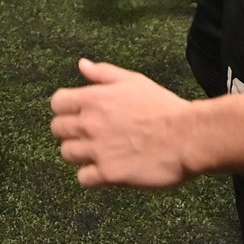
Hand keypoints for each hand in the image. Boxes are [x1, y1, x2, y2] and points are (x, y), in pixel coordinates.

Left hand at [50, 59, 197, 187]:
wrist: (186, 136)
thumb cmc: (163, 107)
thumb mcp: (133, 81)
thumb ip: (104, 73)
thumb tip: (82, 65)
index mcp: (94, 99)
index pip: (57, 103)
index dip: (64, 108)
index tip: (75, 113)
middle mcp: (90, 124)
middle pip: (58, 129)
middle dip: (69, 131)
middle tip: (87, 135)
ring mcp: (97, 150)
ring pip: (67, 154)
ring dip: (78, 154)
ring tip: (96, 152)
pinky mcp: (109, 174)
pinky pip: (83, 178)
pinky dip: (90, 176)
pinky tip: (104, 170)